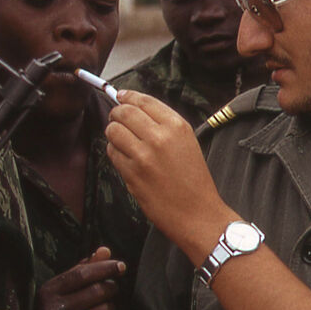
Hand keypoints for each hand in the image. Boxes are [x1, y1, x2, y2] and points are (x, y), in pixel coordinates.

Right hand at [38, 246, 126, 309]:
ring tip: (107, 307)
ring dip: (111, 308)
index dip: (104, 268)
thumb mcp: (66, 288)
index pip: (82, 274)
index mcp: (47, 291)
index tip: (121, 266)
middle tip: (113, 288)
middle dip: (111, 288)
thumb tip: (105, 250)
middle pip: (96, 292)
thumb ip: (84, 269)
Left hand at [105, 90, 230, 255]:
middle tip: (116, 119)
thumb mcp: (187, 142)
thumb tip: (134, 108)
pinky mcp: (132, 173)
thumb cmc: (194, 180)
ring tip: (121, 141)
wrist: (197, 213)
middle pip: (123, 112)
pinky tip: (126, 160)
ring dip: (113, 134)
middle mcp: (159, 137)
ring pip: (113, 131)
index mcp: (177, 126)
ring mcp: (143, 155)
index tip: (121, 96)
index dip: (128, 96)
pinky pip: (112, 153)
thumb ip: (164, 125)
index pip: (144, 101)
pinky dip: (115, 153)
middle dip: (116, 114)